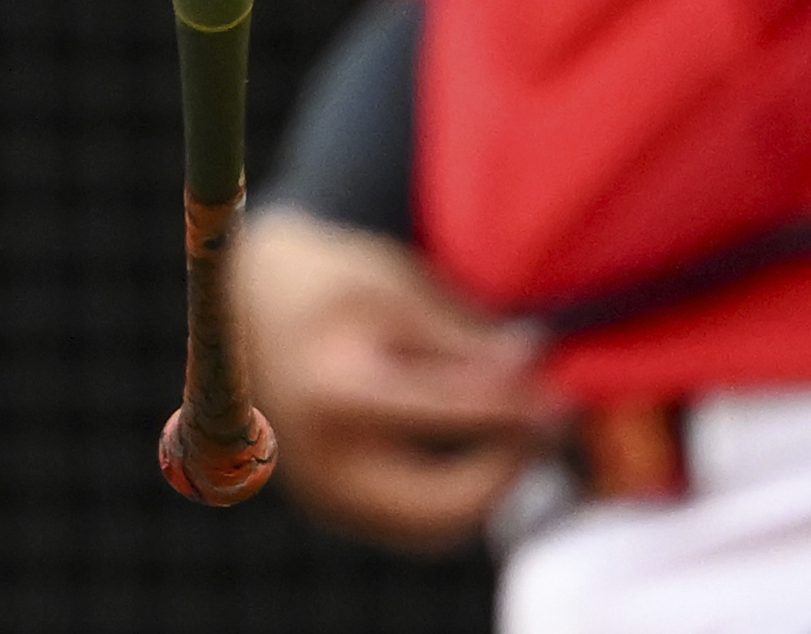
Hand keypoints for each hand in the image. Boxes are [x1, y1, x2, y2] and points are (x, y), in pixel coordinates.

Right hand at [237, 212, 556, 550]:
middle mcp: (322, 456)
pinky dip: (451, 493)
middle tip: (541, 430)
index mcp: (334, 390)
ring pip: (431, 526)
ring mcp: (321, 490)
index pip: (447, 414)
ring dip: (484, 490)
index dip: (515, 408)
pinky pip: (408, 520)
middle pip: (441, 504)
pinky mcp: (328, 502)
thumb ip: (464, 339)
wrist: (250, 299)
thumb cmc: (332, 283)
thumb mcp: (398, 291)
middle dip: (504, 472)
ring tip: (514, 436)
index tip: (560, 399)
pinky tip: (479, 449)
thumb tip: (535, 374)